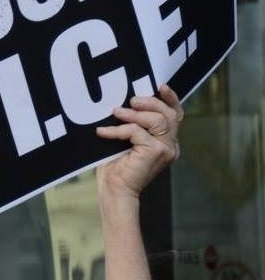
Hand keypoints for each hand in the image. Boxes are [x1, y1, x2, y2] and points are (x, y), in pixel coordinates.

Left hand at [95, 84, 182, 198]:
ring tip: (116, 112)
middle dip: (150, 103)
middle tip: (131, 100)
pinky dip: (118, 129)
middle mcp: (170, 146)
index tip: (160, 86)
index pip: (176, 116)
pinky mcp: (155, 152)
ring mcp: (165, 149)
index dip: (171, 99)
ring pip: (156, 120)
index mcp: (167, 143)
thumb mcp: (126, 142)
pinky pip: (136, 131)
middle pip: (168, 114)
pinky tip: (103, 132)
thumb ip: (134, 125)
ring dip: (134, 114)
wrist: (114, 192)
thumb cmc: (117, 169)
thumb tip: (126, 102)